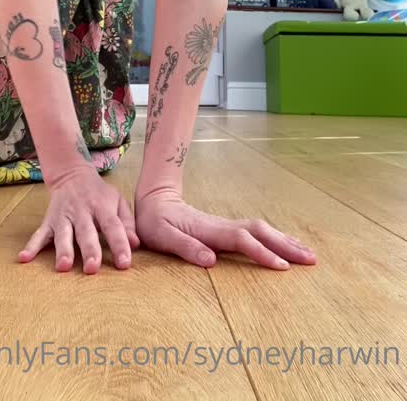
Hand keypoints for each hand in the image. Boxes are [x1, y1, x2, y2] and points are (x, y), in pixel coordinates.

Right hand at [18, 166, 139, 273]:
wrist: (71, 174)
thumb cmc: (99, 194)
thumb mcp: (117, 201)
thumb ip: (127, 223)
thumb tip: (136, 244)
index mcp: (102, 206)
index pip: (113, 226)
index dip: (120, 244)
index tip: (125, 264)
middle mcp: (82, 211)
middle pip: (86, 232)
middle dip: (89, 250)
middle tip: (92, 269)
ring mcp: (63, 216)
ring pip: (63, 234)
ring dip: (63, 250)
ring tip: (63, 267)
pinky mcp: (49, 220)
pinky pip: (39, 233)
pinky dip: (31, 246)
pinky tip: (24, 258)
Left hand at [134, 189, 316, 269]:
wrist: (155, 200)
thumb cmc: (156, 222)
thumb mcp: (162, 236)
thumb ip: (185, 247)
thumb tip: (209, 261)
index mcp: (209, 230)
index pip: (242, 241)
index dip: (262, 253)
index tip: (282, 267)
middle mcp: (222, 226)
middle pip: (260, 232)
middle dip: (286, 245)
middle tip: (311, 260)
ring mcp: (226, 225)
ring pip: (262, 229)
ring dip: (285, 240)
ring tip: (308, 253)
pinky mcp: (227, 228)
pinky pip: (257, 232)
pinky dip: (276, 237)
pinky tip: (286, 244)